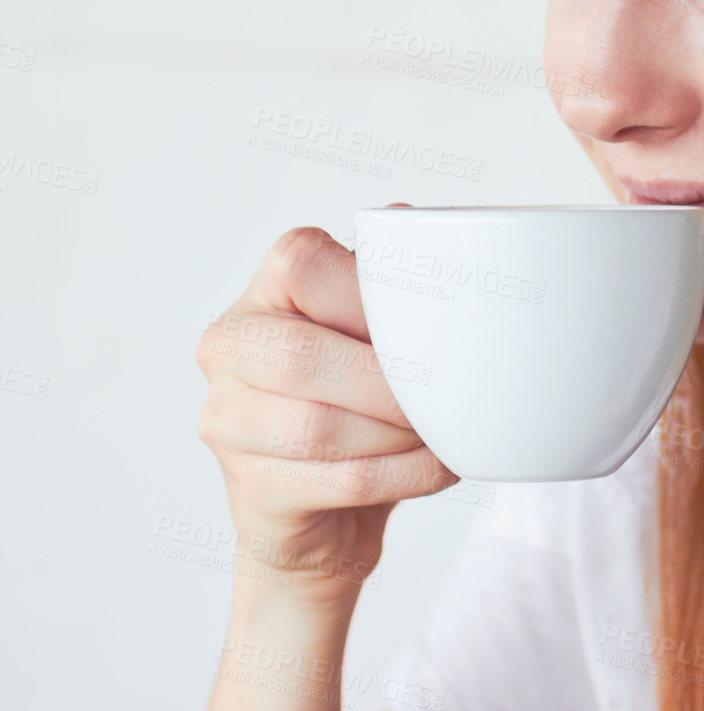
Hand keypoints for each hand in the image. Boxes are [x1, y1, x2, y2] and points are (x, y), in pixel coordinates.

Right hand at [194, 207, 458, 599]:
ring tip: (444, 430)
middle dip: (388, 380)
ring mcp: (227, 423)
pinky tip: (435, 465)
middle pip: (299, 357)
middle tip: (447, 392)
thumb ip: (391, 280)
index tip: (427, 323)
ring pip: (316, 426)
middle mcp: (230, 349)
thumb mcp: (379, 329)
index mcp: (265, 294)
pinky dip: (403, 473)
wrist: (331, 508)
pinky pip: (337, 481)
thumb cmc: (362, 397)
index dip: (369, 293)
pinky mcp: (252, 491)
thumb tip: (417, 224)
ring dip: (399, 432)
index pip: (300, 262)